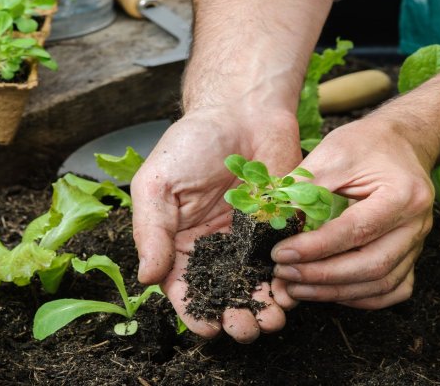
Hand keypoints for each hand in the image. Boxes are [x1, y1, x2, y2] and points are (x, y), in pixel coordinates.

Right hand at [130, 105, 300, 341]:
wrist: (243, 109)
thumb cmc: (192, 142)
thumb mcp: (158, 184)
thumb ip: (151, 230)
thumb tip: (145, 278)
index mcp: (180, 243)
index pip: (184, 290)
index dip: (195, 314)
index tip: (208, 329)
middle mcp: (215, 249)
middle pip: (224, 296)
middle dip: (235, 318)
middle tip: (247, 330)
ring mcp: (249, 241)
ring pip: (256, 286)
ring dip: (264, 308)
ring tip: (273, 320)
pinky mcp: (280, 229)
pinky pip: (285, 262)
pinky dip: (290, 281)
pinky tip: (294, 291)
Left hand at [271, 116, 433, 308]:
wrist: (401, 143)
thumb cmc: (367, 144)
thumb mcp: (333, 153)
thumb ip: (304, 189)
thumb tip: (272, 223)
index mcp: (403, 194)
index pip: (356, 230)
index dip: (315, 248)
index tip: (280, 254)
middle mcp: (417, 224)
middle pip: (373, 266)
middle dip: (323, 277)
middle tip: (284, 275)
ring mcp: (418, 243)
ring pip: (382, 285)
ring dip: (335, 292)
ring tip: (296, 287)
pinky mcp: (412, 255)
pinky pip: (392, 289)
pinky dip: (361, 297)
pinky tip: (329, 291)